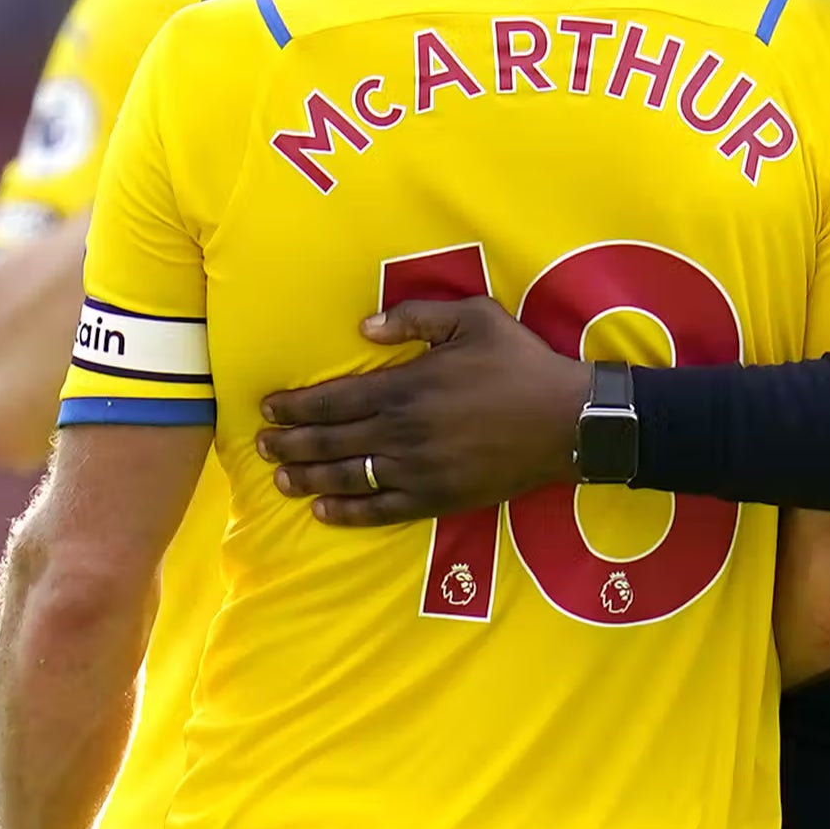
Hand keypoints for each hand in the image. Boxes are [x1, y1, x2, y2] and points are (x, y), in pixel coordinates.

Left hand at [256, 298, 591, 525]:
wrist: (566, 421)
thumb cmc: (520, 364)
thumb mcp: (475, 318)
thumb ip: (415, 317)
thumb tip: (364, 328)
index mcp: (405, 386)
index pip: (332, 400)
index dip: (294, 406)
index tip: (269, 408)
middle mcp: (402, 431)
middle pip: (329, 442)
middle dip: (290, 444)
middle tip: (263, 447)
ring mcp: (418, 469)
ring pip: (348, 477)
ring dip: (309, 479)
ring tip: (282, 480)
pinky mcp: (437, 497)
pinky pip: (381, 510)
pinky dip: (348, 512)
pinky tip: (326, 510)